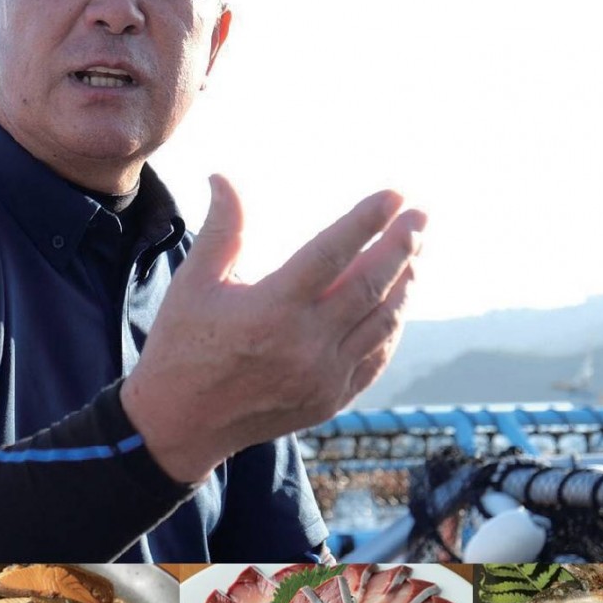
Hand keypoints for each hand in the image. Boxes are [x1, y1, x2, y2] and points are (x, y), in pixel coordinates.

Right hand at [123, 176, 427, 481]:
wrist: (182, 425)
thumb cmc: (182, 346)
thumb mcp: (193, 284)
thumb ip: (221, 229)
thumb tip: (223, 177)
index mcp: (271, 308)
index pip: (332, 253)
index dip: (367, 221)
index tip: (394, 195)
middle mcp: (305, 343)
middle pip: (370, 286)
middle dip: (402, 246)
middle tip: (421, 216)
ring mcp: (324, 376)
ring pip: (382, 322)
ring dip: (405, 285)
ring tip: (417, 253)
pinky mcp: (332, 399)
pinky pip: (376, 357)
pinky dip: (392, 326)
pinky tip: (398, 301)